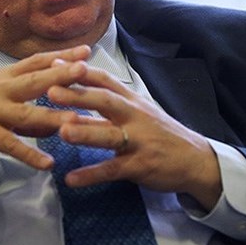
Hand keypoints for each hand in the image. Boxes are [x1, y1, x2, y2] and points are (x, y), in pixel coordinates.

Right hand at [0, 45, 91, 169]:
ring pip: (28, 114)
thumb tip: (50, 115)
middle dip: (62, 74)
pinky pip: (10, 145)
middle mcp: (0, 90)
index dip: (61, 56)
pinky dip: (29, 155)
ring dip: (53, 117)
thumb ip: (20, 100)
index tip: (85, 51)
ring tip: (78, 121)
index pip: (36, 62)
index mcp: (3, 78)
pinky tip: (47, 164)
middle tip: (87, 69)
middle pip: (36, 80)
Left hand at [44, 64, 222, 209]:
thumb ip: (108, 104)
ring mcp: (138, 141)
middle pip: (105, 101)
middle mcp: (135, 116)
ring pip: (109, 135)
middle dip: (78, 96)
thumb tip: (76, 90)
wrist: (195, 160)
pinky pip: (112, 170)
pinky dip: (91, 175)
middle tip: (51, 92)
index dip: (81, 72)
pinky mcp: (140, 166)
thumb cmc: (159, 133)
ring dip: (85, 132)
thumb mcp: (138, 112)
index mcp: (132, 101)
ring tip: (62, 131)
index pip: (105, 81)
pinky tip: (71, 179)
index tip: (55, 65)